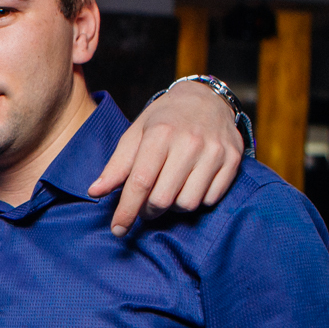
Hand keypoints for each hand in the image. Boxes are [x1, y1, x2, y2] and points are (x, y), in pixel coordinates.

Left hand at [89, 80, 242, 235]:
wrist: (206, 98)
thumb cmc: (165, 119)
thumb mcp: (136, 134)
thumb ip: (117, 165)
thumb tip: (95, 191)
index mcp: (161, 133)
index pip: (140, 182)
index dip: (126, 210)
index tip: (118, 229)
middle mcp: (190, 142)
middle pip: (163, 198)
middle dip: (148, 210)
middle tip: (145, 204)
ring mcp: (215, 151)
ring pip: (188, 203)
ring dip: (173, 206)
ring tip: (168, 190)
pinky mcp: (233, 160)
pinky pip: (210, 199)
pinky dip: (197, 199)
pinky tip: (189, 185)